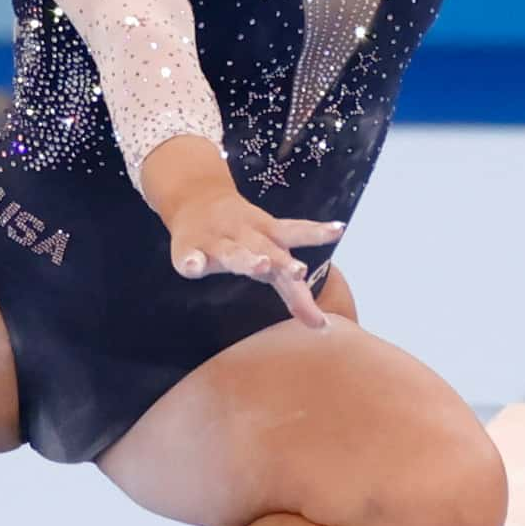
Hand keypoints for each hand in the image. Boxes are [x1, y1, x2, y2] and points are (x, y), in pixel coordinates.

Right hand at [169, 192, 343, 330]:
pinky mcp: (188, 247)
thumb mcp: (273, 253)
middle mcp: (246, 234)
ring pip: (232, 251)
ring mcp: (217, 241)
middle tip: (299, 270)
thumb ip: (295, 292)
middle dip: (282, 259)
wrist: (196, 199)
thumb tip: (323, 326)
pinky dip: (191, 262)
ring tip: (260, 266)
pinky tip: (191, 268)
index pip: (295, 235)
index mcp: (269, 234)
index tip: (336, 243)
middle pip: (266, 246)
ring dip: (246, 259)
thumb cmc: (245, 237)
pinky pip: (189, 256)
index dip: (314, 237)